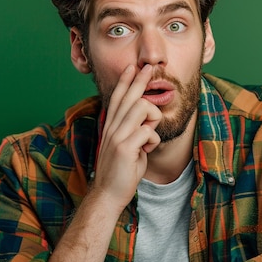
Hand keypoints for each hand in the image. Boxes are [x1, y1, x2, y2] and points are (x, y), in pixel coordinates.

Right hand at [92, 64, 161, 210]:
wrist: (108, 193)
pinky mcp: (125, 147)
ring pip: (141, 108)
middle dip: (140, 80)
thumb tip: (149, 123)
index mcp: (112, 126)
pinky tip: (146, 151)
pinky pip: (148, 132)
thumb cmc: (121, 172)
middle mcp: (112, 127)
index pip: (117, 98)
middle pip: (129, 97)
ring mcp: (117, 136)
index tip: (131, 67)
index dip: (125, 82)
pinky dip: (153, 141)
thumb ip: (135, 132)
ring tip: (149, 135)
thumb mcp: (128, 147)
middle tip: (149, 67)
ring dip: (153, 119)